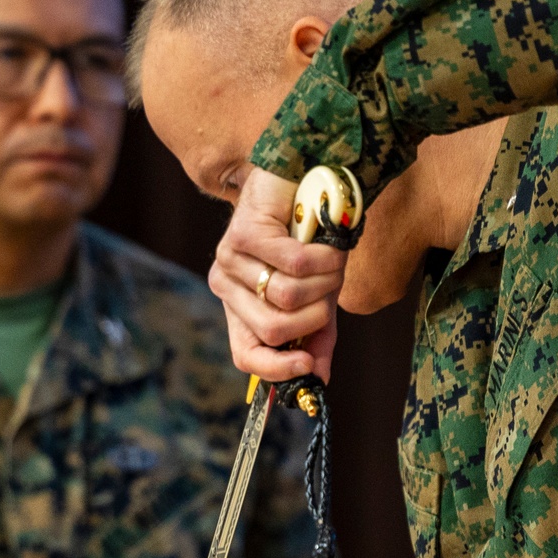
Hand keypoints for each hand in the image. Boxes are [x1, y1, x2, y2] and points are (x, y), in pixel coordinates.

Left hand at [208, 169, 344, 383]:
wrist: (304, 176)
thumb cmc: (309, 239)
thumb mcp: (315, 295)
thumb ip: (315, 336)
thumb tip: (318, 380)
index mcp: (238, 307)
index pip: (245, 355)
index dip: (277, 370)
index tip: (308, 369)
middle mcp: (225, 285)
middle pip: (273, 329)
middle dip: (315, 315)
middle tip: (331, 291)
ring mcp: (229, 258)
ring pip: (287, 297)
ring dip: (324, 283)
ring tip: (331, 261)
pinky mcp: (243, 234)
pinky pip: (296, 265)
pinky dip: (325, 259)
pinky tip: (330, 246)